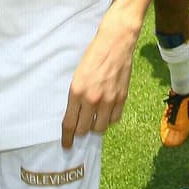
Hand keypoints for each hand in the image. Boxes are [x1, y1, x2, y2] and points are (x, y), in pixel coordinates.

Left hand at [61, 12, 137, 148]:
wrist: (115, 43)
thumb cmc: (93, 56)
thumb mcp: (77, 76)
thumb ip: (76, 96)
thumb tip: (76, 114)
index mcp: (77, 92)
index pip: (69, 124)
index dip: (67, 138)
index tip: (66, 145)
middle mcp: (92, 99)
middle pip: (84, 129)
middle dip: (81, 132)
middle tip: (81, 130)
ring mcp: (109, 100)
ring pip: (100, 127)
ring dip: (96, 127)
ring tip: (94, 120)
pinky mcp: (122, 97)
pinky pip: (115, 119)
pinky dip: (109, 120)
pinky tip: (107, 114)